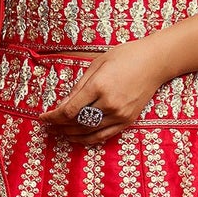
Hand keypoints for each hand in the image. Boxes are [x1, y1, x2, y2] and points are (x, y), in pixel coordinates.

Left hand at [41, 40, 164, 144]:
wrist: (154, 62)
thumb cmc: (125, 57)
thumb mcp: (96, 65)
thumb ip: (78, 87)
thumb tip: (62, 105)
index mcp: (99, 86)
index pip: (69, 110)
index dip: (53, 117)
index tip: (43, 117)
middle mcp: (109, 103)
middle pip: (77, 122)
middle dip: (59, 125)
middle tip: (48, 125)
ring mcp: (120, 114)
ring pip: (89, 131)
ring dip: (71, 134)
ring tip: (59, 132)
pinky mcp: (127, 120)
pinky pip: (104, 136)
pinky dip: (88, 139)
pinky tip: (77, 138)